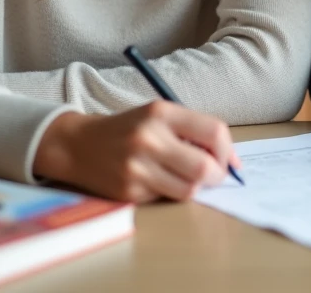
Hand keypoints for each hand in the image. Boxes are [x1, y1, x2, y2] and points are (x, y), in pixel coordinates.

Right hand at [33, 101, 241, 202]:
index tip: (229, 160)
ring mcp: (137, 168)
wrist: (77, 145)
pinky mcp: (129, 191)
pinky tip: (157, 180)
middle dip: (218, 175)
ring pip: (189, 189)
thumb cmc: (128, 128)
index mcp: (161, 113)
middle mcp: (149, 138)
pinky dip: (170, 191)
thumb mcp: (158, 116)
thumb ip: (194, 131)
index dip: (228, 150)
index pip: (214, 132)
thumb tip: (233, 161)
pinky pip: (166, 198)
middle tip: (214, 175)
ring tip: (186, 176)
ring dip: (196, 187)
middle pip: (205, 167)